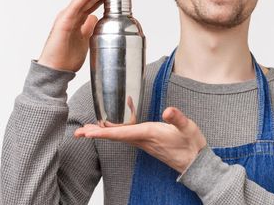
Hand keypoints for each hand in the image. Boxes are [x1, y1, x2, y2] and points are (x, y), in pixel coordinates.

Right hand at [37, 0, 126, 71]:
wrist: (56, 71)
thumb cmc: (67, 58)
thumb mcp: (85, 40)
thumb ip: (88, 28)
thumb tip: (95, 18)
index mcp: (78, 19)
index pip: (94, 3)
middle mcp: (72, 15)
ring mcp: (67, 17)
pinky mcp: (63, 22)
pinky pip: (76, 6)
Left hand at [74, 107, 207, 172]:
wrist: (195, 162)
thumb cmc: (191, 145)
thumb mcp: (188, 127)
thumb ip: (177, 118)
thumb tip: (168, 111)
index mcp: (149, 134)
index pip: (122, 133)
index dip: (104, 132)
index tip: (88, 132)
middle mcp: (143, 140)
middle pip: (115, 136)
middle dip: (96, 134)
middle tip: (78, 132)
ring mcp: (144, 143)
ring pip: (119, 137)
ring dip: (103, 133)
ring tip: (88, 129)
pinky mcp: (147, 143)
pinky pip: (126, 137)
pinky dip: (114, 132)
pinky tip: (112, 128)